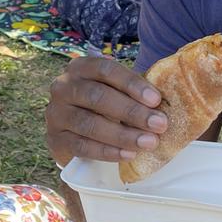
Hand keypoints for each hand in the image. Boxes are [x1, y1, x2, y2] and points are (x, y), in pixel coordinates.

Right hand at [45, 56, 167, 165]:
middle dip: (132, 112)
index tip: (156, 100)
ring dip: (122, 134)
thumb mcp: (115, 91)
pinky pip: (81, 146)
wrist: (73, 130)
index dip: (131, 84)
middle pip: (97, 96)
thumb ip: (134, 92)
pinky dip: (107, 151)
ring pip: (89, 123)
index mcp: (80, 67)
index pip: (106, 69)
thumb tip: (167, 102)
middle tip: (159, 124)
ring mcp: (56, 113)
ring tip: (149, 142)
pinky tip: (128, 154)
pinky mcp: (54, 138)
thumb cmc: (103, 105)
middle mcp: (63, 86)